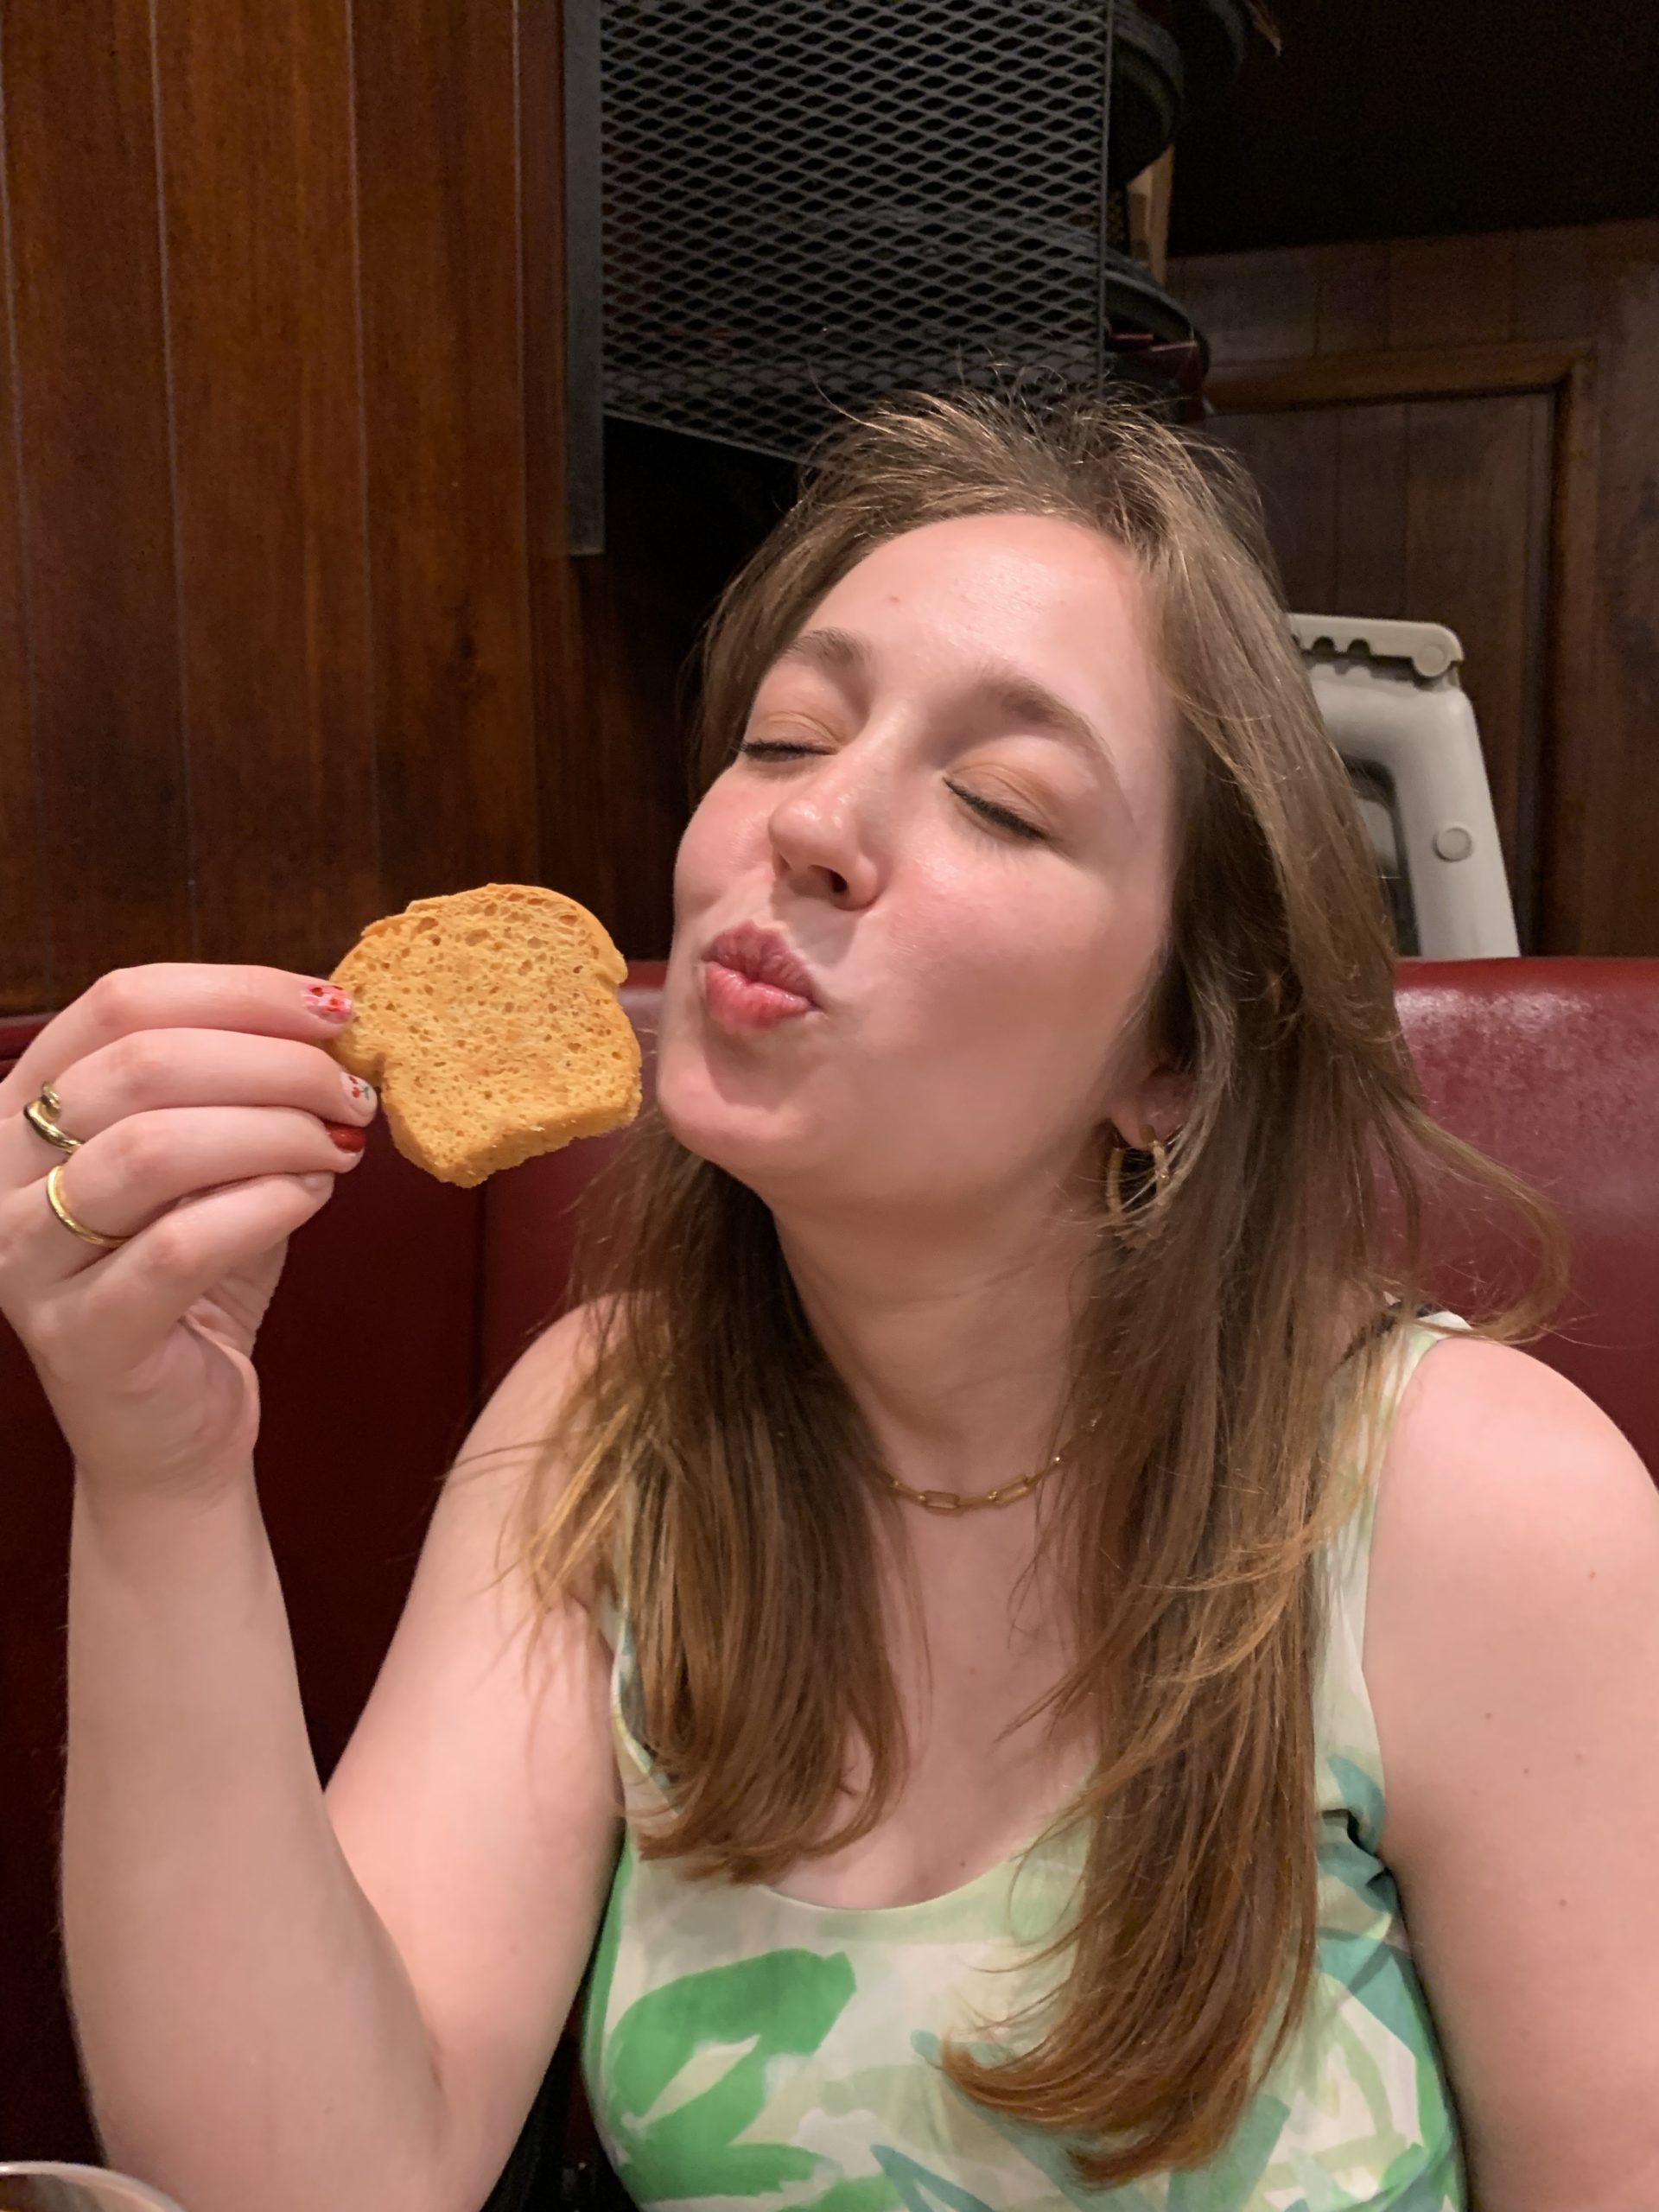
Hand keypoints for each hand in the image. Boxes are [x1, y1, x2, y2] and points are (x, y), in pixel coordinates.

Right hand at [0, 964, 378, 1499]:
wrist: (172, 1428)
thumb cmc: (195, 1275)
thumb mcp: (212, 1159)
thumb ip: (241, 1087)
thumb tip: (330, 1018)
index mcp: (21, 1105)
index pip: (120, 1002)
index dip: (238, 991)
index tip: (333, 1009)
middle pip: (142, 1065)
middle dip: (273, 1064)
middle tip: (351, 1091)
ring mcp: (28, 1257)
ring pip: (155, 1149)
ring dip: (275, 1131)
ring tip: (340, 1144)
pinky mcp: (82, 1334)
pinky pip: (180, 1246)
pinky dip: (266, 1206)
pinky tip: (312, 1197)